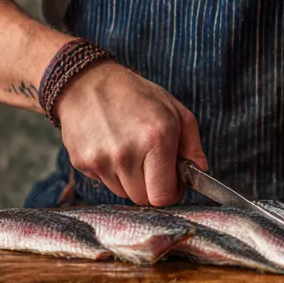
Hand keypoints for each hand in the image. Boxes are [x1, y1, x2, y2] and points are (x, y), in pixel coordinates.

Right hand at [57, 62, 207, 206]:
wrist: (87, 83)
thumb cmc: (135, 95)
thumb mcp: (175, 111)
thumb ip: (192, 145)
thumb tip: (200, 171)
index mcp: (156, 140)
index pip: (163, 196)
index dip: (171, 193)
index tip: (172, 183)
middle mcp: (126, 155)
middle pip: (143, 199)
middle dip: (151, 186)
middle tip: (151, 163)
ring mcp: (101, 161)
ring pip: (123, 193)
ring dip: (131, 180)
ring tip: (129, 151)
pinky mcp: (83, 164)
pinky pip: (104, 183)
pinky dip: (111, 172)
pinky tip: (111, 147)